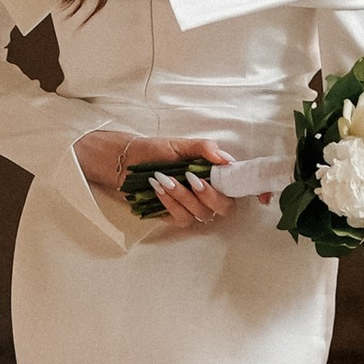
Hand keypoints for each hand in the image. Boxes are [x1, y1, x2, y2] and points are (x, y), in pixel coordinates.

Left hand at [78, 133, 235, 233]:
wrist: (128, 161)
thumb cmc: (157, 151)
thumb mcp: (181, 145)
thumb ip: (205, 149)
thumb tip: (226, 160)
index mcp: (214, 176)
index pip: (235, 187)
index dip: (235, 185)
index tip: (219, 173)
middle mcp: (207, 195)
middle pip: (225, 208)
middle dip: (211, 196)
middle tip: (193, 179)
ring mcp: (192, 208)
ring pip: (201, 214)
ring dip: (184, 196)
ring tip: (166, 179)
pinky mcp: (175, 217)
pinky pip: (182, 218)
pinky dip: (171, 203)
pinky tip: (159, 189)